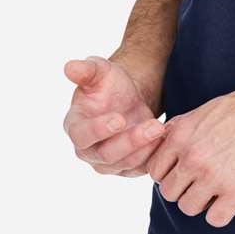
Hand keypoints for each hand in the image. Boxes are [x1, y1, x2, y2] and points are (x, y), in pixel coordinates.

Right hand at [63, 54, 166, 176]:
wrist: (130, 97)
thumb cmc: (110, 83)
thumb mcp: (99, 71)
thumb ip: (86, 70)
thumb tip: (69, 66)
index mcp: (75, 126)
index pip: (82, 135)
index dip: (99, 129)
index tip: (119, 119)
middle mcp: (88, 150)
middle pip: (106, 155)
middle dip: (131, 141)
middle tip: (154, 125)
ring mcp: (108, 162)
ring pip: (126, 163)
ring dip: (146, 147)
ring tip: (162, 128)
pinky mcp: (127, 167)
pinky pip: (141, 167)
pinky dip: (154, 154)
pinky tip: (165, 137)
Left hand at [147, 84, 234, 227]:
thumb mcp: (207, 108)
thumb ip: (182, 126)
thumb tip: (163, 136)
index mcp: (182, 135)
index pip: (155, 171)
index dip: (170, 174)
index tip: (186, 173)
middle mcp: (192, 157)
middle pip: (169, 193)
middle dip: (185, 190)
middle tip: (205, 183)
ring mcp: (213, 176)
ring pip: (188, 208)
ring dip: (203, 203)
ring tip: (220, 191)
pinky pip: (215, 219)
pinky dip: (223, 214)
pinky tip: (234, 199)